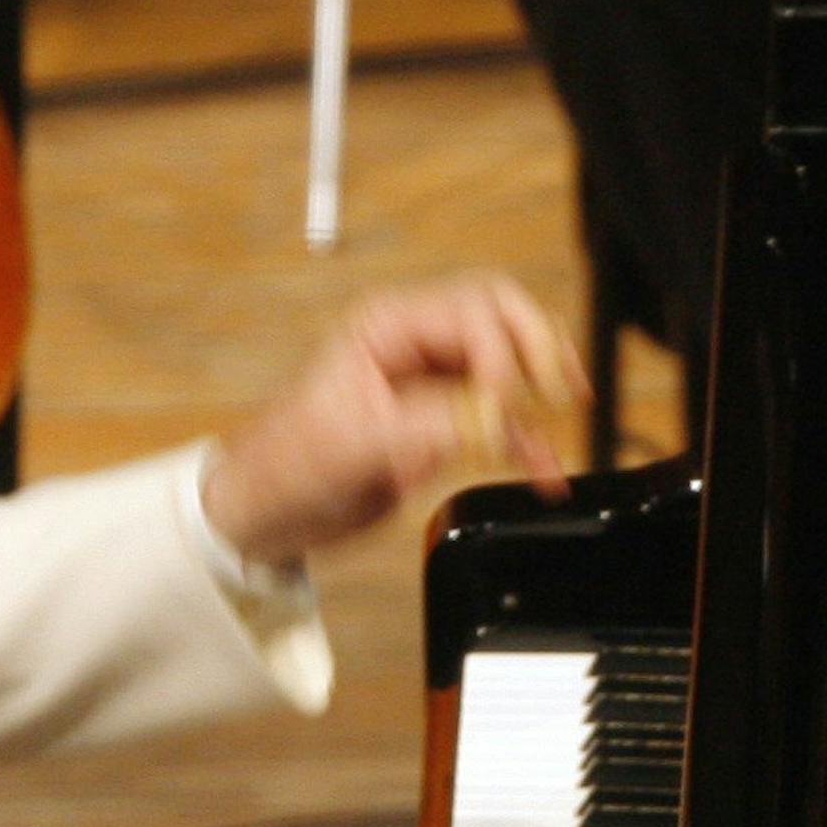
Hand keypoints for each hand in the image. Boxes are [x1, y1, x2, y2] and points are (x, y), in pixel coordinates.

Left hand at [200, 274, 585, 567]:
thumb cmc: (282, 465)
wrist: (264, 514)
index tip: (504, 403)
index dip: (501, 355)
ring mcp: (433, 385)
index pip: (473, 312)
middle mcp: (415, 345)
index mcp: (386, 327)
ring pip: (511, 370)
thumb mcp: (351, 443)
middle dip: (538, 351)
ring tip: (562, 427)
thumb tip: (491, 419)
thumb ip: (426, 425)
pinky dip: (527, 441)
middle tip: (561, 391)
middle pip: (503, 321)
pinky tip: (543, 467)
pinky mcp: (442, 427)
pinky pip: (501, 422)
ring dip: (541, 396)